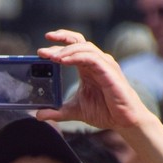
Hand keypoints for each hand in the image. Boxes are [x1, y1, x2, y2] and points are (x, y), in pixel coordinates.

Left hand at [36, 30, 152, 131]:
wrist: (124, 121)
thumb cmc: (105, 111)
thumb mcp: (75, 110)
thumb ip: (57, 111)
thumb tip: (38, 115)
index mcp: (88, 67)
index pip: (73, 46)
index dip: (59, 43)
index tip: (41, 50)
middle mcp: (97, 62)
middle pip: (78, 42)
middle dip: (59, 42)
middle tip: (41, 52)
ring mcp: (104, 65)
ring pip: (85, 47)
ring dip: (66, 50)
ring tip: (51, 58)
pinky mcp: (109, 72)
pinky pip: (92, 58)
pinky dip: (77, 57)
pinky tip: (64, 61)